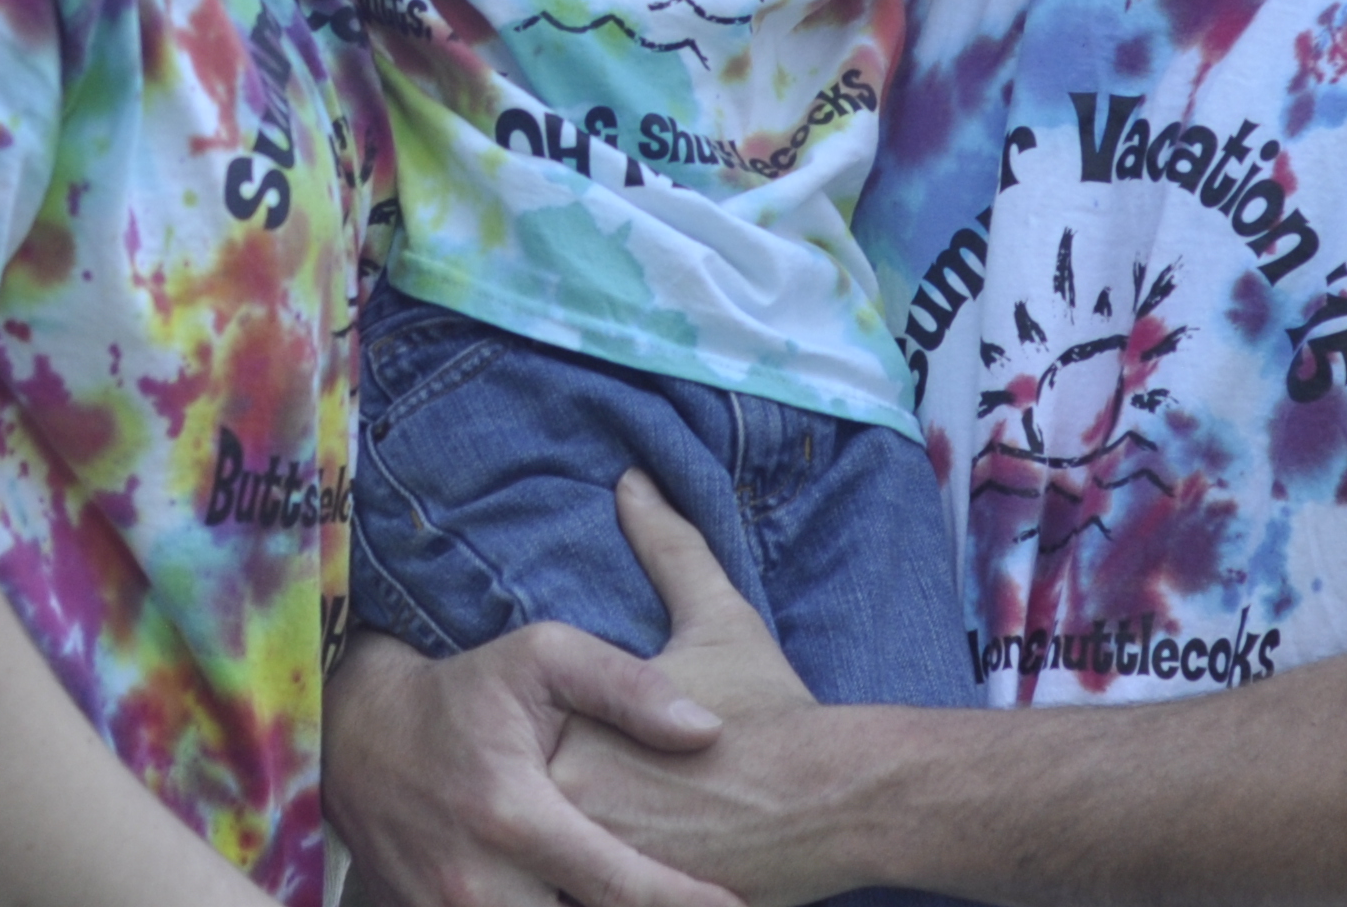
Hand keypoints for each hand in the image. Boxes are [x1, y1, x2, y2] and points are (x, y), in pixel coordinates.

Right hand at [327, 603, 733, 906]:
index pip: (621, 887)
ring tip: (647, 905)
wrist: (358, 738)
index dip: (686, 906)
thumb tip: (706, 729)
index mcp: (515, 816)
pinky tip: (580, 903)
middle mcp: (479, 884)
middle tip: (709, 906)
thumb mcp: (541, 657)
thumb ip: (625, 686)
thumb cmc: (464, 694)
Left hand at [544, 476, 856, 906]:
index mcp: (577, 732)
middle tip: (543, 799)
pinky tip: (597, 879)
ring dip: (552, 859)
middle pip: (522, 811)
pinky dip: (586, 890)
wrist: (835, 798)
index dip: (522, 742)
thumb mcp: (717, 618)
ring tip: (578, 837)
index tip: (539, 739)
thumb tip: (632, 482)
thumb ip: (665, 549)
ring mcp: (606, 862)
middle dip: (532, 804)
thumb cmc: (774, 708)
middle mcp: (576, 804)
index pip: (512, 741)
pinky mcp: (639, 903)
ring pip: (546, 869)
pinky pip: (587, 900)